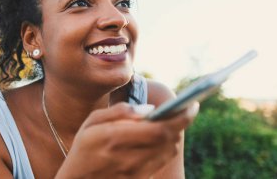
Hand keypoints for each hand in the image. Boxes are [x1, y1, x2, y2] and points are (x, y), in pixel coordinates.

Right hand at [55, 102, 198, 178]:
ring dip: (175, 133)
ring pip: (169, 150)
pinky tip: (162, 137)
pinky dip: (168, 145)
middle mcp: (127, 157)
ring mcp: (135, 172)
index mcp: (113, 138)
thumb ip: (119, 112)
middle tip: (185, 109)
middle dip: (182, 122)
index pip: (159, 128)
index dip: (181, 117)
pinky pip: (163, 160)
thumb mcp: (91, 122)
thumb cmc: (84, 147)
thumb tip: (149, 109)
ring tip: (172, 121)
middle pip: (168, 139)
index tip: (192, 104)